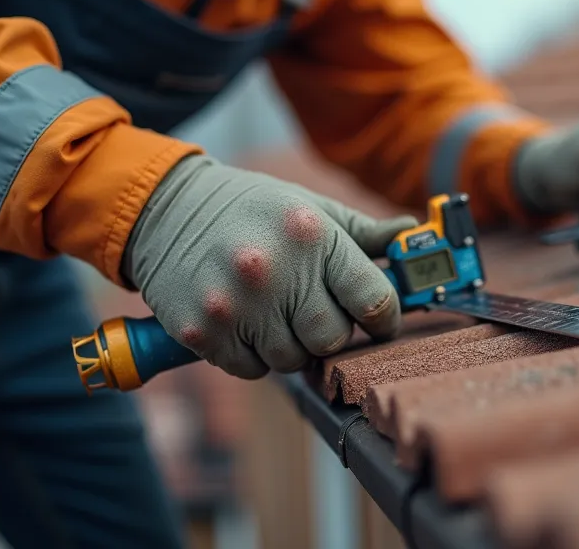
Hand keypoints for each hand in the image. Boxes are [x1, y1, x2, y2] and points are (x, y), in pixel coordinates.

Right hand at [122, 154, 419, 377]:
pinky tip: (244, 322)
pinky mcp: (202, 330)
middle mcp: (275, 270)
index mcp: (312, 235)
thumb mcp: (312, 207)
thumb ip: (365, 232)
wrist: (166, 208)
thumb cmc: (252, 209)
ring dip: (290, 345)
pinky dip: (254, 355)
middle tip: (313, 311)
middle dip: (330, 331)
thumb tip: (412, 236)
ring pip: (292, 361)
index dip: (383, 317)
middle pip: (333, 339)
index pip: (374, 300)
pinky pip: (252, 370)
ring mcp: (235, 304)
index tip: (377, 320)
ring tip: (273, 311)